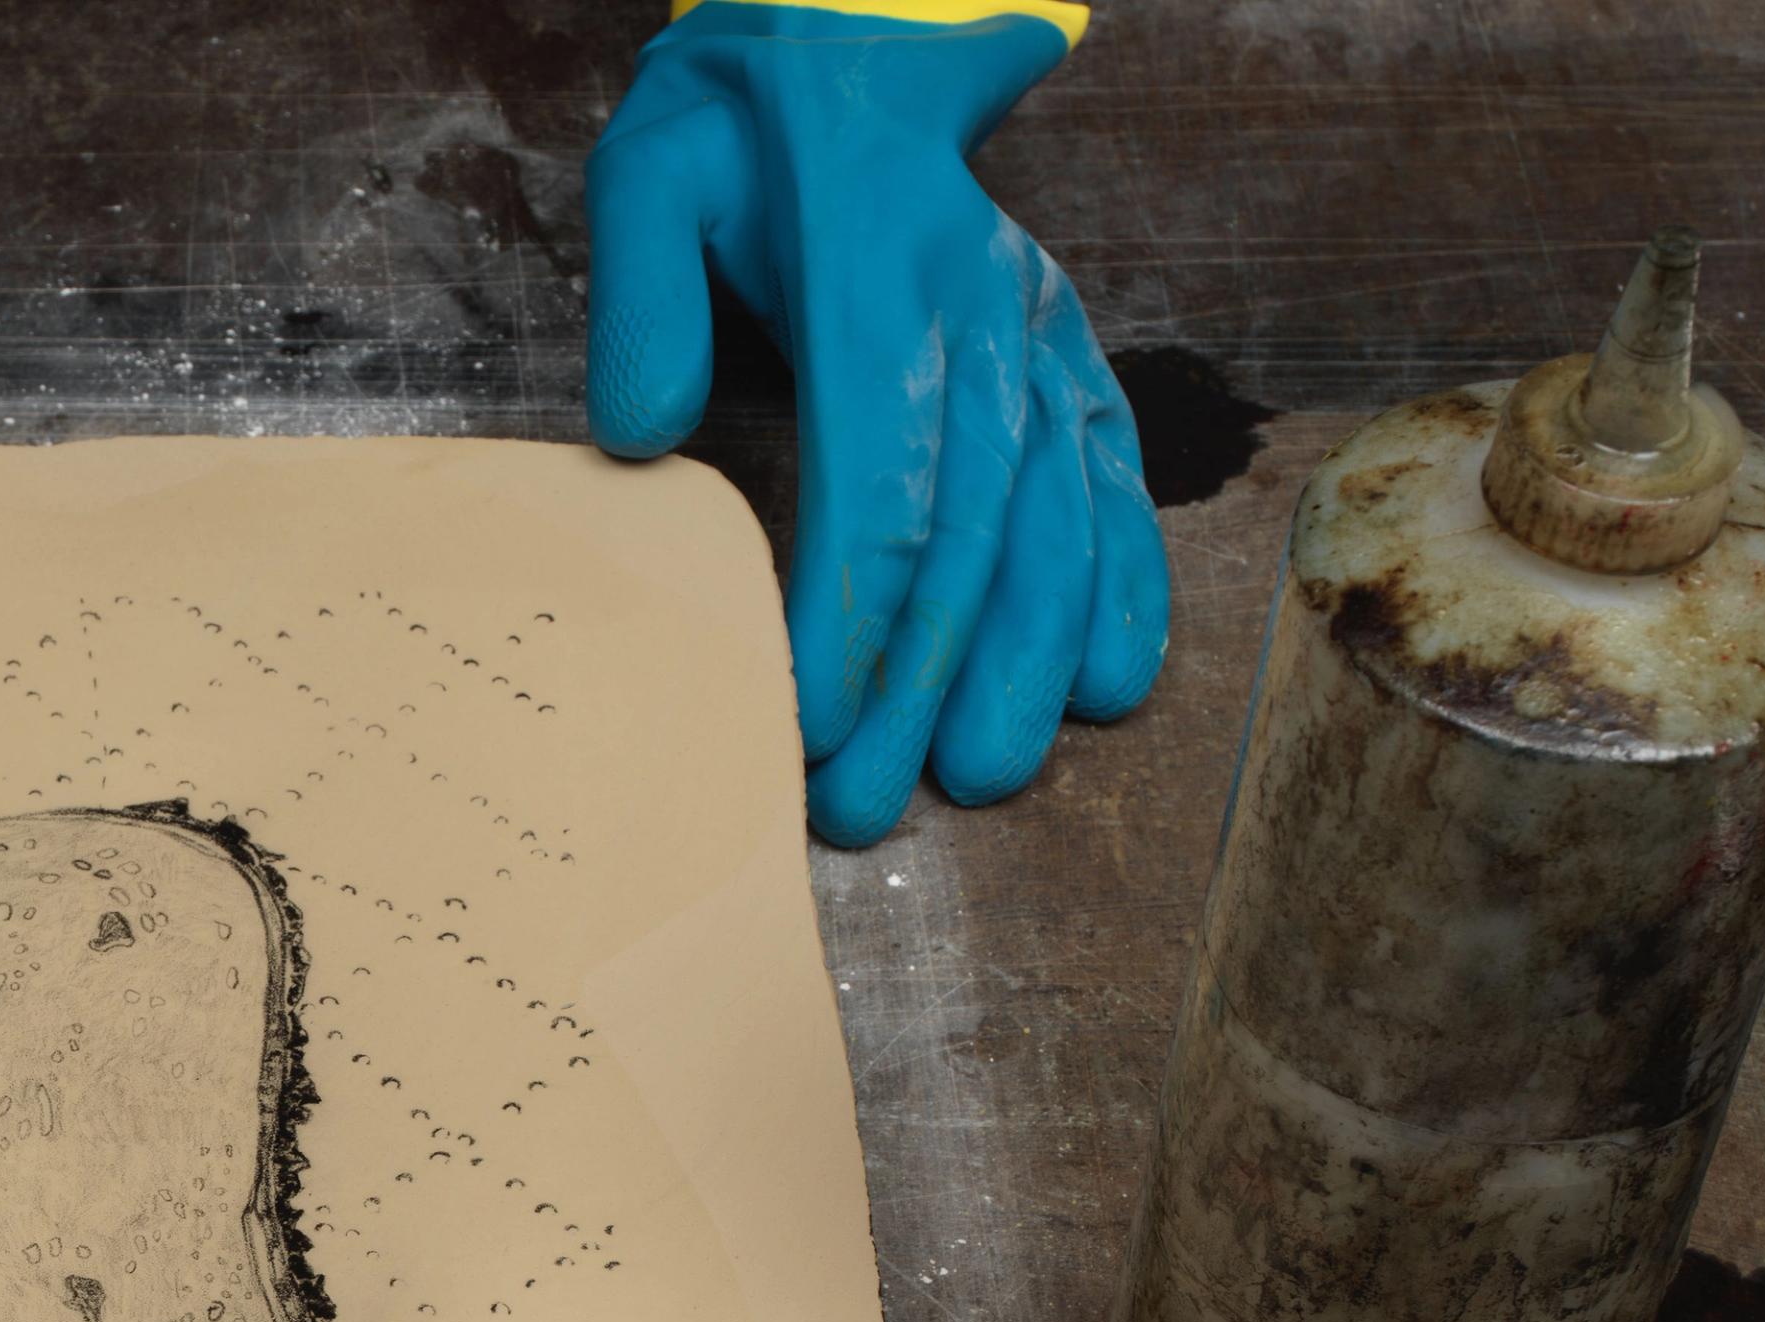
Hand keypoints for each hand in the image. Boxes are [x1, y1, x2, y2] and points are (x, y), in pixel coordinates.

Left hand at [586, 4, 1167, 845]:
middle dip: (925, 677)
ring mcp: (1038, 330)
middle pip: (969, 522)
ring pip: (1053, 514)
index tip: (819, 720)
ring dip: (1024, 659)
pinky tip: (1112, 684)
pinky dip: (1121, 580)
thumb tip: (642, 433)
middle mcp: (982, 305)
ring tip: (987, 775)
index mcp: (876, 270)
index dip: (859, 606)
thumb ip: (643, 292)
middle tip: (875, 802)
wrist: (845, 43)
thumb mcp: (652, 170)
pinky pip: (1113, 474)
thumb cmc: (733, 130)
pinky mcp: (1066, 351)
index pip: (883, 465)